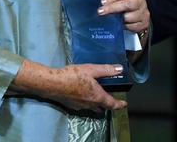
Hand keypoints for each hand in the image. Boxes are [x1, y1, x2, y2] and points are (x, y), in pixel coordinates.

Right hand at [11, 60, 126, 112]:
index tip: (124, 104)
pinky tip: (84, 95)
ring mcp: (80, 106)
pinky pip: (83, 106)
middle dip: (108, 105)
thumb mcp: (91, 69)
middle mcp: (90, 104)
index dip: (119, 105)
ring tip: (99, 98)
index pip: (112, 104)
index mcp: (97, 96)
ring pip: (92, 108)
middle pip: (102, 107)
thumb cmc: (72, 76)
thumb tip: (120, 69)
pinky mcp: (71, 105)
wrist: (52, 84)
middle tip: (111, 100)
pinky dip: (87, 102)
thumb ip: (106, 70)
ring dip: (97, 104)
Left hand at [98, 0, 149, 34]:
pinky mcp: (144, 23)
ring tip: (112, 19)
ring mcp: (144, 13)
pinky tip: (120, 25)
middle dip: (113, 8)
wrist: (139, 14)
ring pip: (130, 17)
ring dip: (119, 19)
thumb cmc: (125, 3)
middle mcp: (141, 1)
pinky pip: (133, 26)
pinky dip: (125, 26)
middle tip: (100, 11)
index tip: (102, 1)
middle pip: (128, 4)